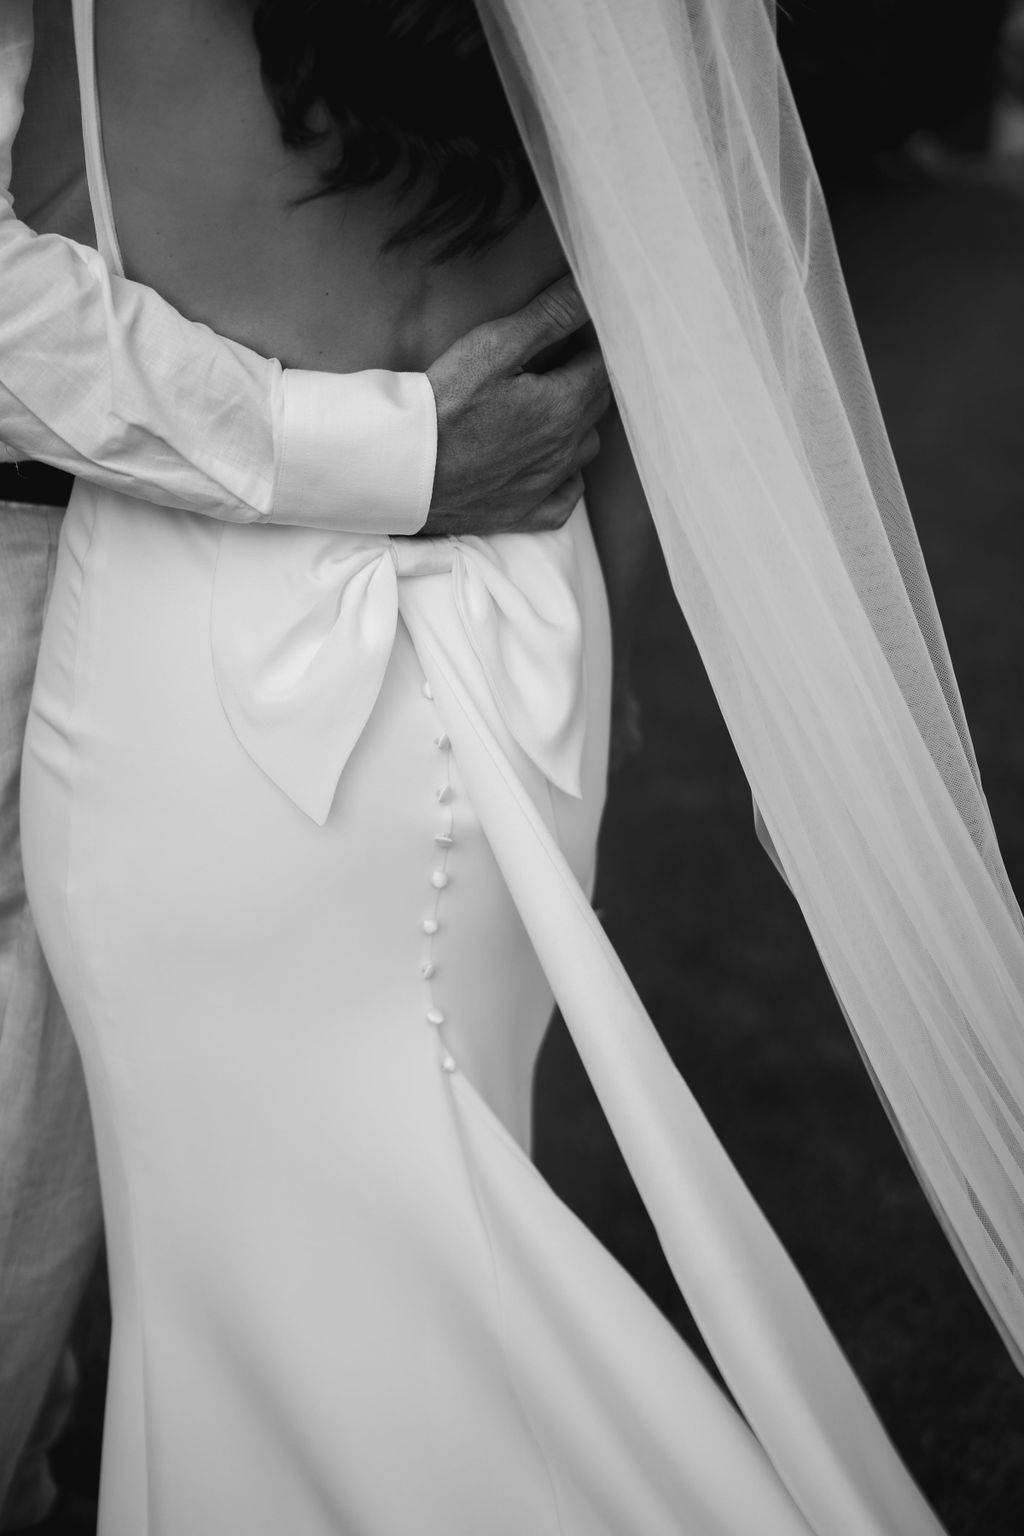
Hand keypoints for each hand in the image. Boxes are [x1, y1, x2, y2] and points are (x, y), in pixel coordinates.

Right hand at [424, 277, 610, 537]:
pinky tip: (549, 463)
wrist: (403, 469)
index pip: (602, 366)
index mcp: (565, 406)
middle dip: (584, 378)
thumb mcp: (494, 347)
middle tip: (558, 360)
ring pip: (585, 448)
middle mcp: (566, 449)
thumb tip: (588, 289)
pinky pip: (567, 498)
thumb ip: (548, 318)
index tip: (574, 332)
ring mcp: (548, 485)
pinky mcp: (526, 514)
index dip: (591, 344)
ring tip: (549, 407)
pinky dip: (566, 479)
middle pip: (597, 405)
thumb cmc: (444, 404)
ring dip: (577, 425)